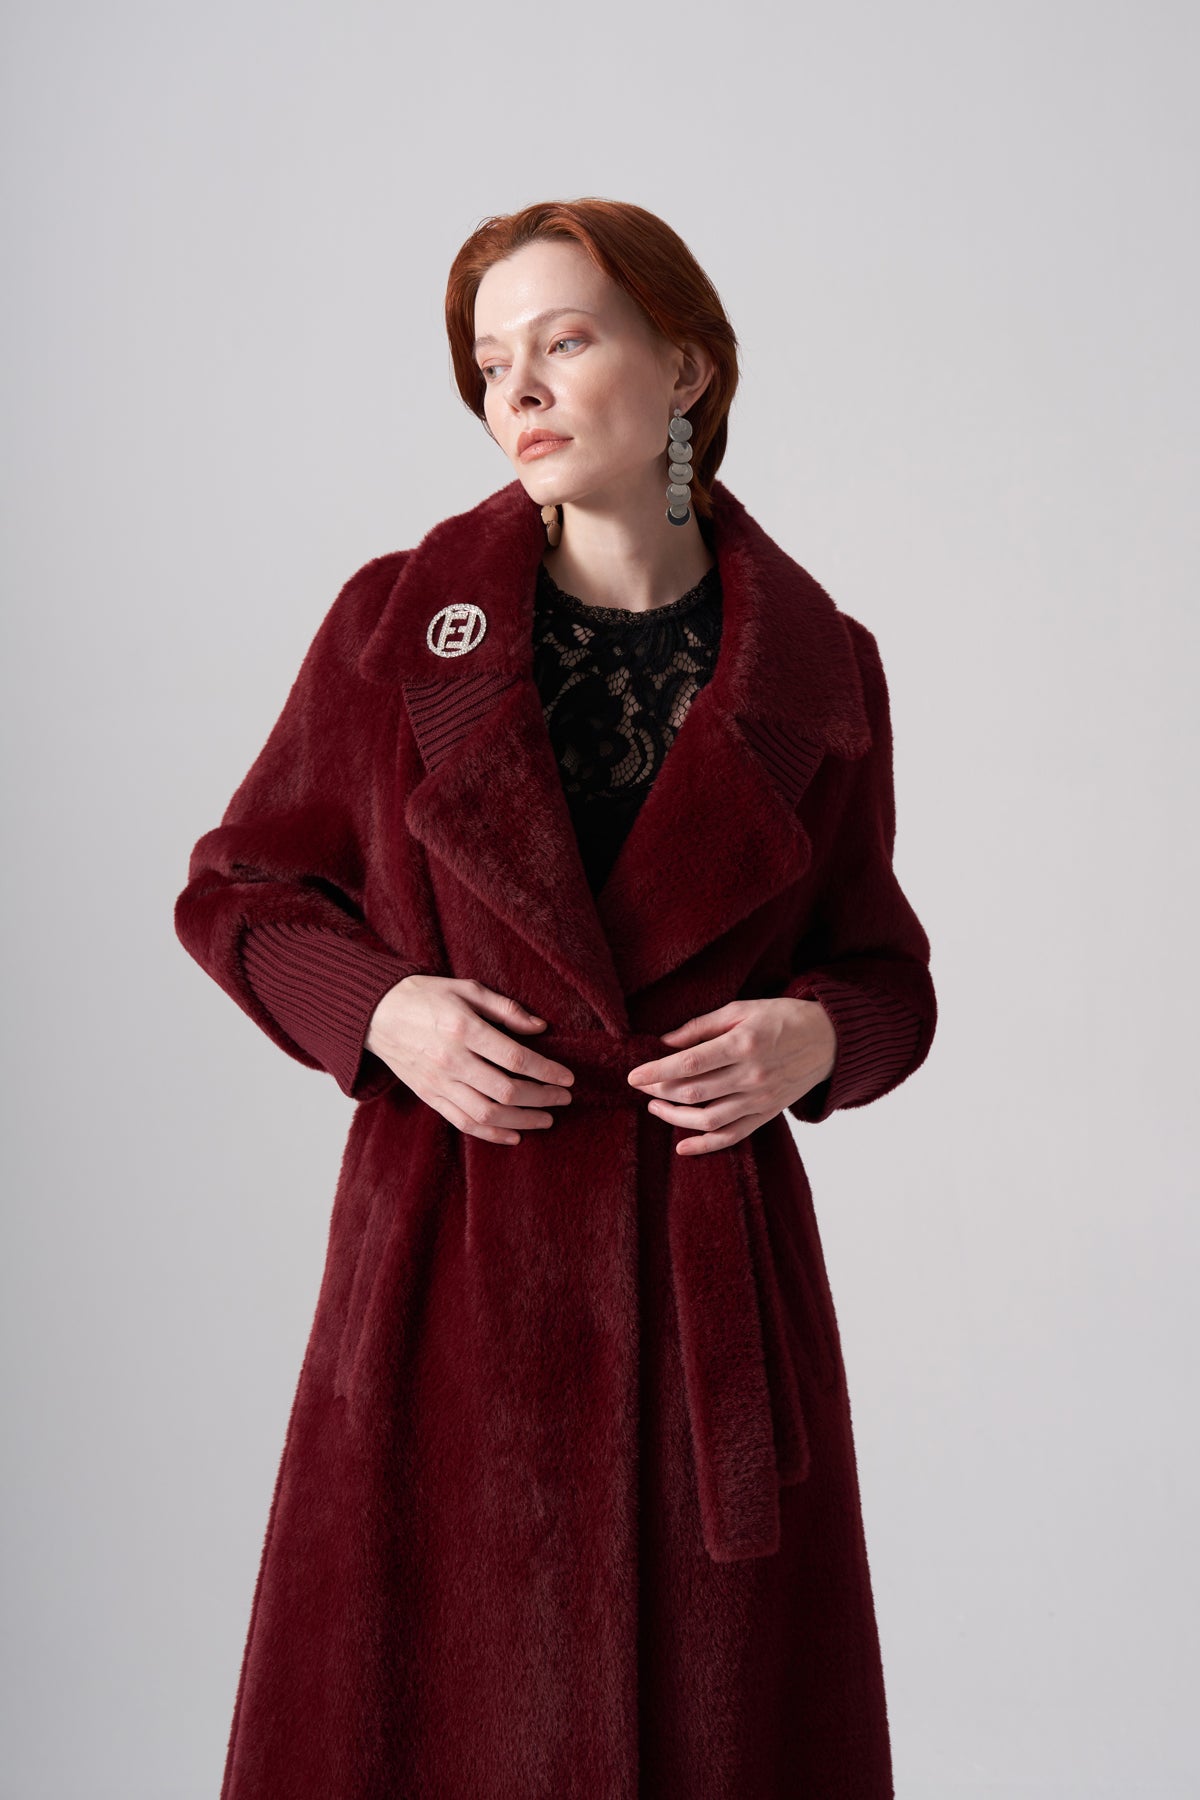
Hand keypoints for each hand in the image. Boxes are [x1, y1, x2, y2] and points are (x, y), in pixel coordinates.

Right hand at [365, 975, 574, 1145]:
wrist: (376, 1013)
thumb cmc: (426, 995)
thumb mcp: (468, 989)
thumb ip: (506, 1009)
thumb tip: (540, 1028)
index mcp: (463, 1028)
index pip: (515, 1058)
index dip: (547, 1071)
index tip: (568, 1078)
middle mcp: (451, 1060)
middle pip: (506, 1090)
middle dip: (542, 1099)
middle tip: (564, 1099)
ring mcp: (438, 1082)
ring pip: (486, 1113)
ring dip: (522, 1121)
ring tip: (547, 1119)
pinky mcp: (429, 1096)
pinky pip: (463, 1122)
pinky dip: (491, 1133)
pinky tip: (514, 1134)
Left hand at [625, 997, 836, 1155]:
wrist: (830, 1040)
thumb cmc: (782, 1018)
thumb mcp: (742, 1009)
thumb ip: (702, 1026)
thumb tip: (665, 1042)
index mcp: (744, 1044)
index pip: (690, 1063)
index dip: (657, 1071)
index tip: (633, 1075)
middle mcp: (752, 1075)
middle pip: (694, 1092)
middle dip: (659, 1091)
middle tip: (641, 1085)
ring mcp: (761, 1099)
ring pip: (708, 1119)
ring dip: (674, 1117)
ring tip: (655, 1106)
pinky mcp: (767, 1114)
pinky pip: (732, 1136)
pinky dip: (705, 1145)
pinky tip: (682, 1145)